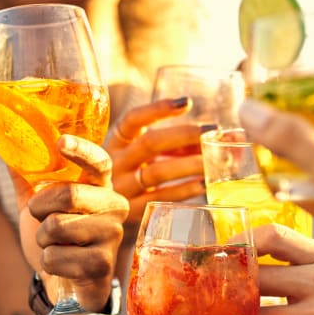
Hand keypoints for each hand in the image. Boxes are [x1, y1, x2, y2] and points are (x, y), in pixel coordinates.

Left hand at [16, 134, 128, 311]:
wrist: (68, 286)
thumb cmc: (57, 240)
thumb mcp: (40, 207)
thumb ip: (27, 178)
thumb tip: (8, 144)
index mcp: (100, 187)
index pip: (98, 162)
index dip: (81, 150)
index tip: (60, 142)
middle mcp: (114, 207)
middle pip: (69, 194)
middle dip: (40, 209)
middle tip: (43, 220)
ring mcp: (111, 236)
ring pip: (57, 227)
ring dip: (42, 239)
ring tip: (56, 245)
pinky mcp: (102, 264)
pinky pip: (55, 257)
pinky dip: (47, 262)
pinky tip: (63, 266)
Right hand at [105, 98, 207, 238]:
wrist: (98, 212)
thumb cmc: (130, 175)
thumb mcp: (139, 155)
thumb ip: (169, 145)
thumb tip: (209, 137)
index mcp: (115, 142)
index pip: (133, 119)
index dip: (159, 110)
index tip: (187, 102)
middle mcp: (114, 163)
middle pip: (150, 144)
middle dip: (184, 135)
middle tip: (212, 131)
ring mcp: (121, 188)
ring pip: (158, 172)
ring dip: (190, 164)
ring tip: (216, 160)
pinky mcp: (131, 212)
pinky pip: (162, 198)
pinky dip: (185, 189)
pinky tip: (204, 183)